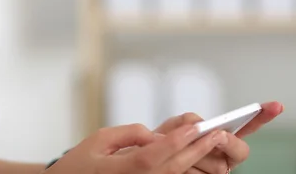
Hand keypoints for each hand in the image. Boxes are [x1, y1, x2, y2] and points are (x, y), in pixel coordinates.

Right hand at [45, 123, 228, 173]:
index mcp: (118, 169)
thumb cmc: (79, 163)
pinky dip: (183, 170)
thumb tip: (154, 134)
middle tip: (216, 134)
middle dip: (195, 151)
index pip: (152, 155)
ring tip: (212, 144)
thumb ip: (128, 134)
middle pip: (170, 169)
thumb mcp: (98, 140)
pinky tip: (196, 158)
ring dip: (195, 161)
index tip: (195, 127)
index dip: (175, 142)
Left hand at [153, 101, 284, 172]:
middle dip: (227, 142)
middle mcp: (224, 156)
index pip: (247, 127)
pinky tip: (183, 167)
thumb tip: (199, 126)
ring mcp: (216, 171)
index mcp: (221, 137)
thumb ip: (187, 122)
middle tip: (216, 136)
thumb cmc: (163, 142)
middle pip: (240, 150)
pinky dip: (191, 170)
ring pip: (219, 165)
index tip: (276, 105)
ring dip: (198, 158)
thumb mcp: (173, 126)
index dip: (262, 116)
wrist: (148, 162)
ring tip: (179, 157)